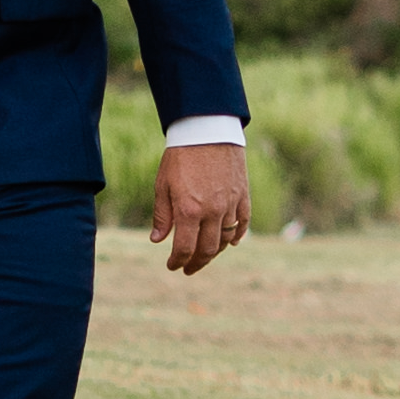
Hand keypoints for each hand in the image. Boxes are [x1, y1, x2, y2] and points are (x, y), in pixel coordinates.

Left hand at [150, 141, 248, 277]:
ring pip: (225, 240)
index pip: (185, 248)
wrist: (207, 129)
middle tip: (188, 269)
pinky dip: (237, 236)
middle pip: (207, 250)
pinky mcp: (243, 196)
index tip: (172, 266)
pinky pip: (243, 224)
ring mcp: (230, 205)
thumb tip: (157, 240)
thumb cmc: (180, 155)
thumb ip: (162, 215)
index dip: (178, 261)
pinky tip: (230, 243)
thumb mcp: (163, 184)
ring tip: (204, 256)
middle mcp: (212, 212)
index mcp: (188, 210)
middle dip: (196, 263)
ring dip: (214, 253)